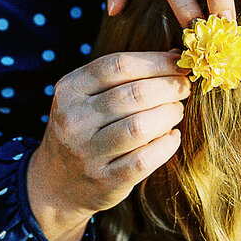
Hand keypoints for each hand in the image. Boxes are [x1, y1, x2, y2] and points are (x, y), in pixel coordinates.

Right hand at [26, 51, 189, 240]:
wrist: (57, 183)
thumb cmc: (85, 129)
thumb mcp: (86, 97)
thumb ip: (122, 76)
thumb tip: (176, 57)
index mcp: (70, 89)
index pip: (119, 65)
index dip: (157, 62)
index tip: (180, 62)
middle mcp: (74, 120)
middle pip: (135, 94)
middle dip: (169, 87)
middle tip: (184, 87)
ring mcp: (88, 153)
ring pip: (141, 126)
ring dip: (169, 114)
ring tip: (177, 111)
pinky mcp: (105, 181)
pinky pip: (145, 159)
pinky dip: (166, 145)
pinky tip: (172, 136)